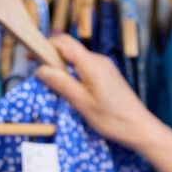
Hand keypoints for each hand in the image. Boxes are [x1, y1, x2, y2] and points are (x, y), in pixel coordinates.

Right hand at [36, 34, 162, 151]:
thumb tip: (41, 69)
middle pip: (70, 49)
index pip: (64, 43)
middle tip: (37, 69)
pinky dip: (74, 72)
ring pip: (78, 58)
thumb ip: (62, 84)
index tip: (31, 56)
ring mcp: (106, 67)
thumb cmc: (113, 119)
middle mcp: (99, 61)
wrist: (140, 128)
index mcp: (91, 64)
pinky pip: (87, 67)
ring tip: (50, 79)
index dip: (45, 46)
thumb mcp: (82, 103)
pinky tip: (69, 86)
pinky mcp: (109, 76)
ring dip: (63, 65)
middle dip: (51, 55)